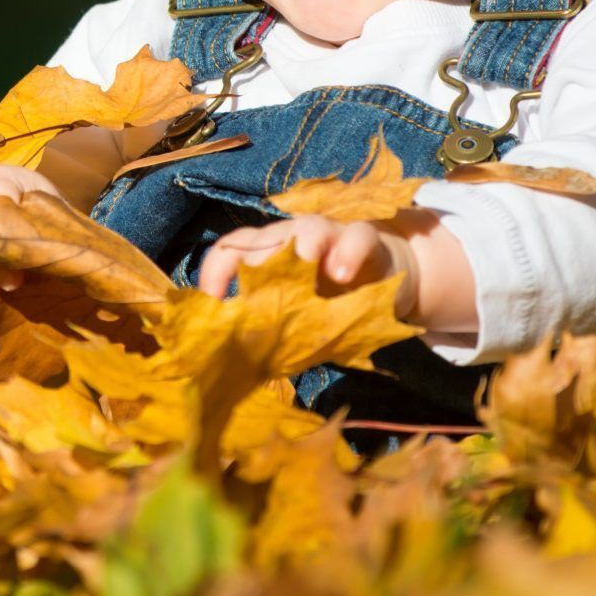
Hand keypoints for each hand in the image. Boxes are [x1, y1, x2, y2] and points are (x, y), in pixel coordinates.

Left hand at [195, 213, 421, 317]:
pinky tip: (343, 275)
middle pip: (264, 238)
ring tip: (306, 267)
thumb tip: (238, 367)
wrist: (384, 280)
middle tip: (258, 297)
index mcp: (265, 254)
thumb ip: (272, 332)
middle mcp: (290, 238)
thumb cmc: (328, 300)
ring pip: (308, 227)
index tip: (211, 304)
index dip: (214, 272)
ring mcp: (327, 234)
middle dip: (256, 263)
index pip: (229, 251)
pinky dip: (348, 252)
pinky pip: (357, 236)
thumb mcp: (298, 318)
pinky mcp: (364, 239)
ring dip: (301, 247)